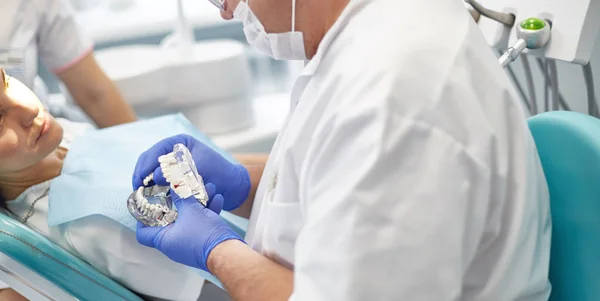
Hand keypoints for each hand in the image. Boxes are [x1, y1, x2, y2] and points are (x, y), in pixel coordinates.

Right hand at [132, 134, 250, 210]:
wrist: (234, 187)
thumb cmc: (221, 175)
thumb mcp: (199, 171)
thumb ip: (177, 172)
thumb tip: (153, 176)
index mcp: (180, 143)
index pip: (155, 151)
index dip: (144, 166)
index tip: (140, 181)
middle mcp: (174, 150)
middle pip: (149, 159)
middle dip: (141, 174)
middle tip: (136, 189)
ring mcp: (173, 162)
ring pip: (151, 170)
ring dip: (144, 181)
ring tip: (139, 194)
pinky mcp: (175, 175)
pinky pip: (158, 179)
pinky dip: (152, 187)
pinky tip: (149, 197)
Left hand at [136, 186, 243, 271]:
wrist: (229, 253)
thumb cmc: (204, 235)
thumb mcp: (191, 210)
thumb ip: (181, 196)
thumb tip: (173, 184)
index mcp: (164, 240)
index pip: (143, 233)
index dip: (141, 219)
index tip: (146, 204)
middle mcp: (174, 244)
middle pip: (169, 221)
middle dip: (178, 202)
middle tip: (179, 190)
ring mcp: (189, 243)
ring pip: (189, 219)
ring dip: (197, 203)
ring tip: (207, 188)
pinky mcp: (203, 241)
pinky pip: (201, 224)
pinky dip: (207, 211)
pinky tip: (217, 198)